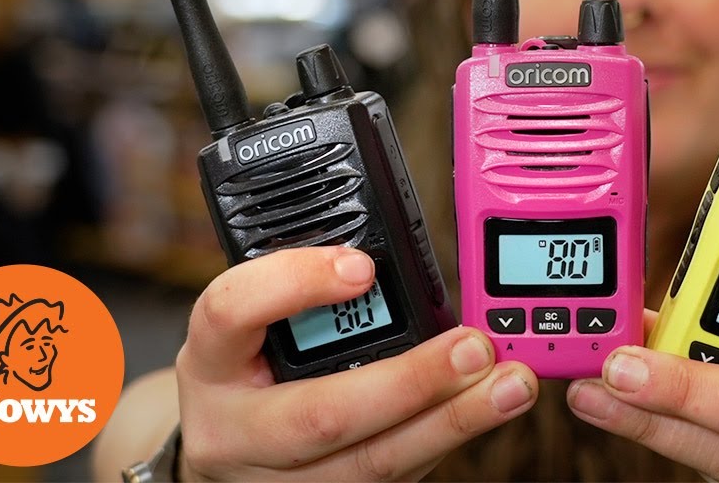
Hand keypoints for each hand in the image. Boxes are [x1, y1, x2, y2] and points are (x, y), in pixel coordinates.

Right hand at [176, 246, 537, 480]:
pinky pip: (395, 478)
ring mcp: (280, 481)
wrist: (228, 449)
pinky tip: (485, 410)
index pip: (230, 311)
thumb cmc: (249, 371)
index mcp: (209, 362)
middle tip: (474, 345)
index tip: (362, 266)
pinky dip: (446, 440)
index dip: (294, 284)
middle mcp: (234, 431)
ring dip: (453, 420)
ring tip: (510, 384)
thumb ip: (303, 291)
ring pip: (373, 463)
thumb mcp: (252, 323)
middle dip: (410, 382)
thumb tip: (389, 257)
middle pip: (322, 414)